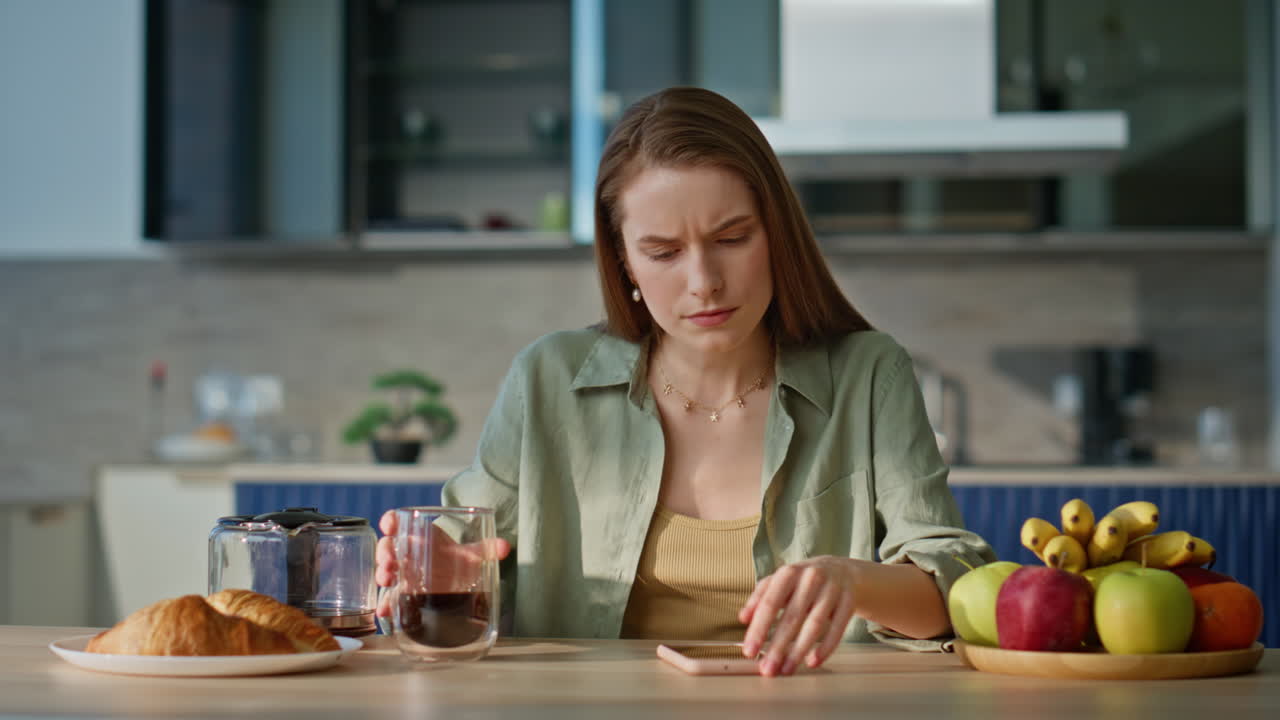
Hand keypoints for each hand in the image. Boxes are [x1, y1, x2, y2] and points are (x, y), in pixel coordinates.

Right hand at [375, 510, 511, 618]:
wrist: (451, 580)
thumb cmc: (454, 559)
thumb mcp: (470, 554)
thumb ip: (486, 549)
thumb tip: (506, 546)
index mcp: (418, 535)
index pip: (397, 521)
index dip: (391, 521)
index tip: (390, 525)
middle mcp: (405, 553)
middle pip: (388, 547)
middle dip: (385, 552)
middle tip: (391, 561)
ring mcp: (401, 573)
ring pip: (385, 569)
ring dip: (382, 573)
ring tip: (387, 579)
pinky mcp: (401, 593)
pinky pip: (389, 597)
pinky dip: (385, 604)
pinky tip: (385, 611)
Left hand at [738, 556, 859, 675]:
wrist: (842, 570)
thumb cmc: (804, 580)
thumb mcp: (780, 582)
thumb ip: (760, 598)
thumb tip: (743, 618)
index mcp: (789, 573)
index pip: (770, 603)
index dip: (759, 629)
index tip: (749, 651)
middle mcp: (811, 578)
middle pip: (792, 617)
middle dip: (778, 646)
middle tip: (767, 669)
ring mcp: (832, 589)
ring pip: (815, 624)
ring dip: (799, 650)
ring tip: (787, 669)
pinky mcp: (849, 601)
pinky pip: (838, 628)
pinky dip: (825, 647)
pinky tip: (812, 661)